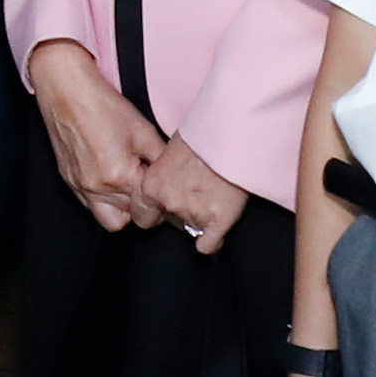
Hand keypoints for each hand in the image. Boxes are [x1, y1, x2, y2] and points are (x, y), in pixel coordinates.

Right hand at [24, 40, 165, 233]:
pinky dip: (104, 199)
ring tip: (130, 185)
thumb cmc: (102, 105)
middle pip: (131, 218)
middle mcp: (98, 187)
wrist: (67, 92)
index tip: (166, 189)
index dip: (161, 199)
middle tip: (150, 187)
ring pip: (110, 219)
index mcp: (120, 176)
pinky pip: (91, 205)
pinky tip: (111, 177)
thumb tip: (175, 174)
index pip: (151, 207)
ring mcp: (81, 187)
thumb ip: (162, 158)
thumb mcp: (144, 131)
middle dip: (144, 207)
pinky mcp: (69, 181)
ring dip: (123, 208)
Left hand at [139, 143, 259, 253]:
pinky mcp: (219, 221)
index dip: (153, 211)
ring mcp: (194, 214)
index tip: (162, 205)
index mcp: (151, 186)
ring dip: (199, 216)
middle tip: (194, 192)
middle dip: (178, 212)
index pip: (142, 216)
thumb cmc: (202, 132)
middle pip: (169, 222)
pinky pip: (208, 244)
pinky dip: (211, 241)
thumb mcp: (169, 148)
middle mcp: (169, 203)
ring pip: (191, 228)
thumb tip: (160, 178)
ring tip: (212, 193)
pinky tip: (214, 231)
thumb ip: (160, 171)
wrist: (233, 132)